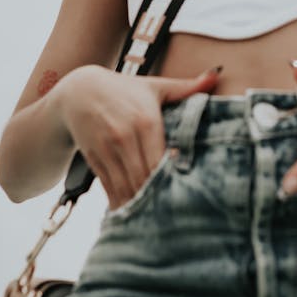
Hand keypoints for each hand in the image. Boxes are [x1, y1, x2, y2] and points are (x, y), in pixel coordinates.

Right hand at [53, 63, 221, 209]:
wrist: (79, 91)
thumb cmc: (125, 89)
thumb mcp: (155, 86)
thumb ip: (187, 86)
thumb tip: (217, 74)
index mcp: (146, 120)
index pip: (162, 158)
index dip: (173, 179)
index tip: (188, 195)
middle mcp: (125, 136)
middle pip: (144, 177)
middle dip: (159, 199)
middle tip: (177, 216)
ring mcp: (107, 150)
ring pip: (126, 186)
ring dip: (140, 206)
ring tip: (157, 223)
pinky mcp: (94, 159)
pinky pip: (109, 188)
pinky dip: (121, 203)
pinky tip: (133, 217)